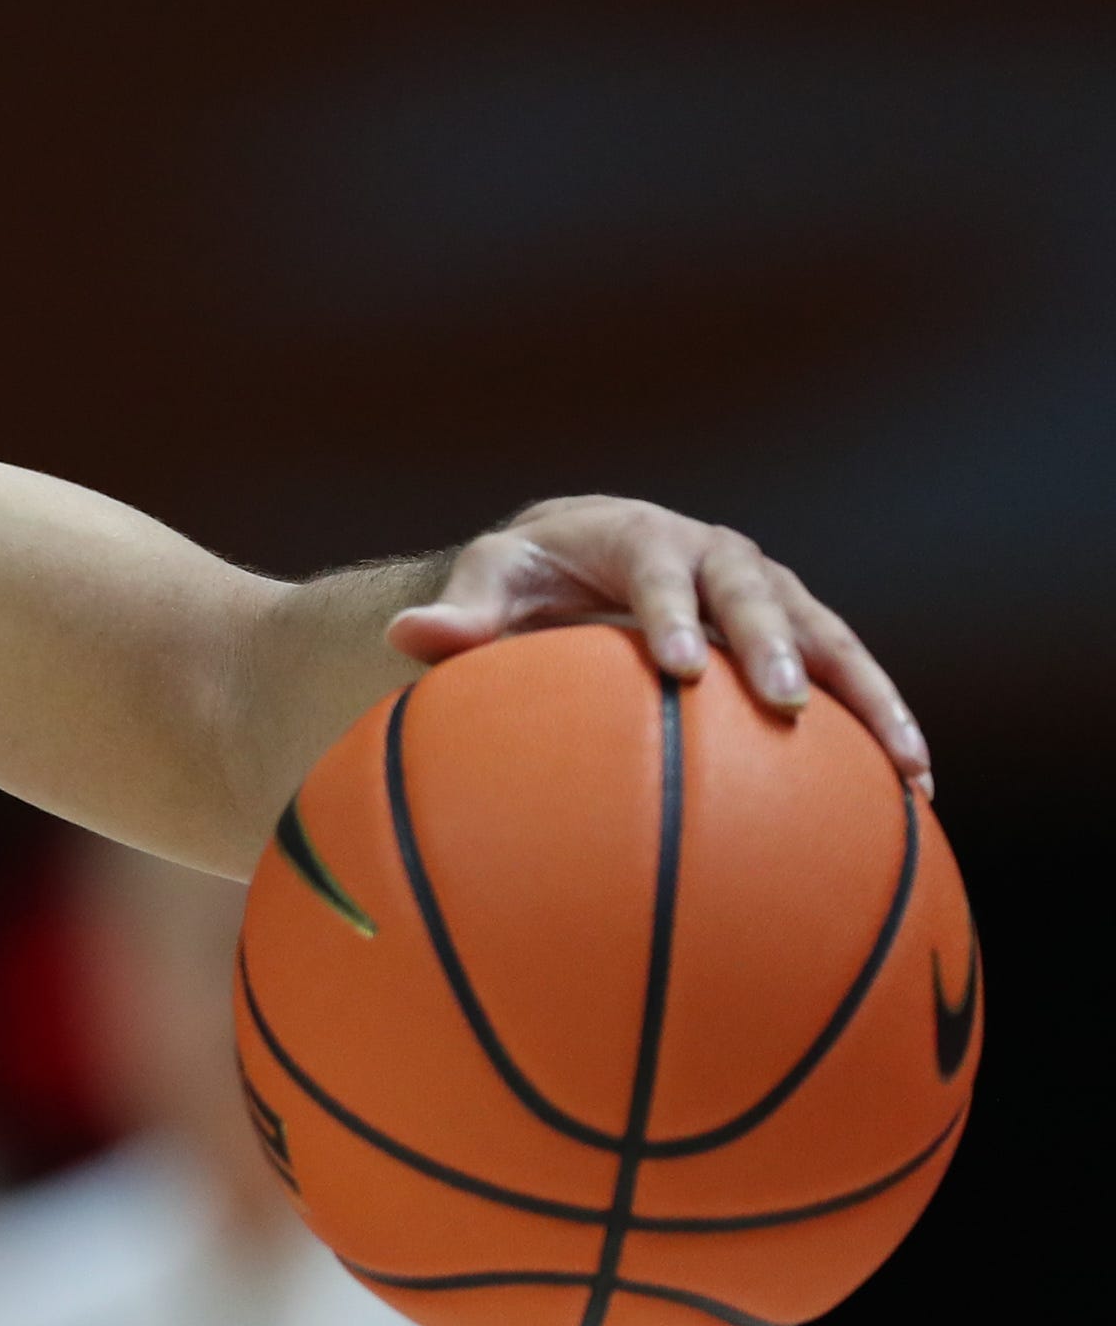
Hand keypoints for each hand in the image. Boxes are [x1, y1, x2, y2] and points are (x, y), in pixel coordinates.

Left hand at [389, 495, 930, 791]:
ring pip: (829, 633)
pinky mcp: (796, 631)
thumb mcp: (489, 580)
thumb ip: (458, 613)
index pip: (657, 570)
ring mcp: (767, 590)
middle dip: (773, 644)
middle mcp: (717, 555)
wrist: (582, 552)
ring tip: (906, 764)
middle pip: (755, 594)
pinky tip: (916, 788)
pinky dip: (881, 721)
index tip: (676, 665)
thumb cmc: (527, 573)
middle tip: (781, 704)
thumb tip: (409, 635)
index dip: (670, 611)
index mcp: (641, 537)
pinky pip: (848, 674)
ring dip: (867, 693)